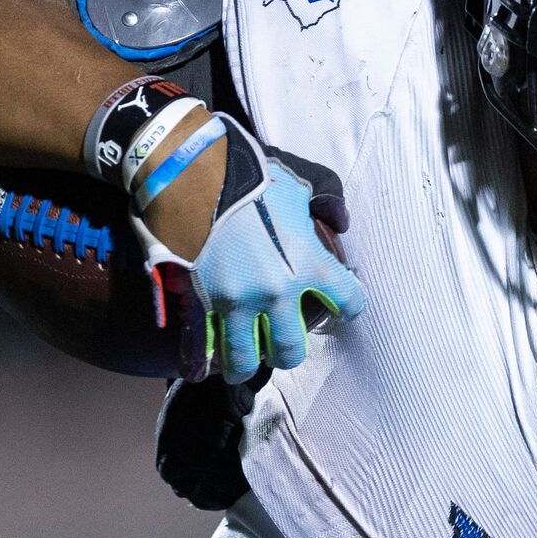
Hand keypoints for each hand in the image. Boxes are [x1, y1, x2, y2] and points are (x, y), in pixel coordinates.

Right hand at [141, 123, 363, 384]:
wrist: (188, 174)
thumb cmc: (244, 176)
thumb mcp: (293, 188)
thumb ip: (317, 210)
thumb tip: (337, 221)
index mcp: (307, 263)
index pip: (348, 301)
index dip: (348, 305)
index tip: (341, 305)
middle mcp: (276, 292)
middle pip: (291, 349)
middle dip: (289, 349)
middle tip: (283, 340)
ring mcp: (237, 302)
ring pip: (247, 360)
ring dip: (248, 362)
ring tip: (247, 359)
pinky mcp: (202, 302)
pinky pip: (207, 346)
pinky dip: (211, 358)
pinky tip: (212, 362)